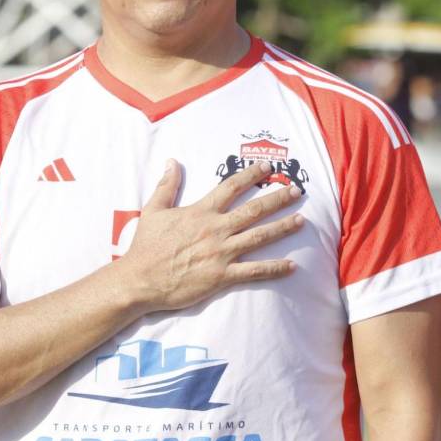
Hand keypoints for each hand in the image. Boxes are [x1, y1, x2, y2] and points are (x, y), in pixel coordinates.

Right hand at [118, 159, 302, 311]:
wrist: (139, 280)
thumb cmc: (145, 246)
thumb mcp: (153, 210)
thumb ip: (167, 185)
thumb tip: (171, 161)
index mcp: (201, 211)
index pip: (231, 187)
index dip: (251, 175)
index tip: (268, 167)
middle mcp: (216, 229)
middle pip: (254, 210)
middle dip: (278, 199)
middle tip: (297, 191)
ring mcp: (221, 253)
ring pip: (259, 237)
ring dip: (283, 228)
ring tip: (302, 220)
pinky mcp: (222, 276)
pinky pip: (254, 271)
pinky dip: (274, 268)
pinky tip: (291, 266)